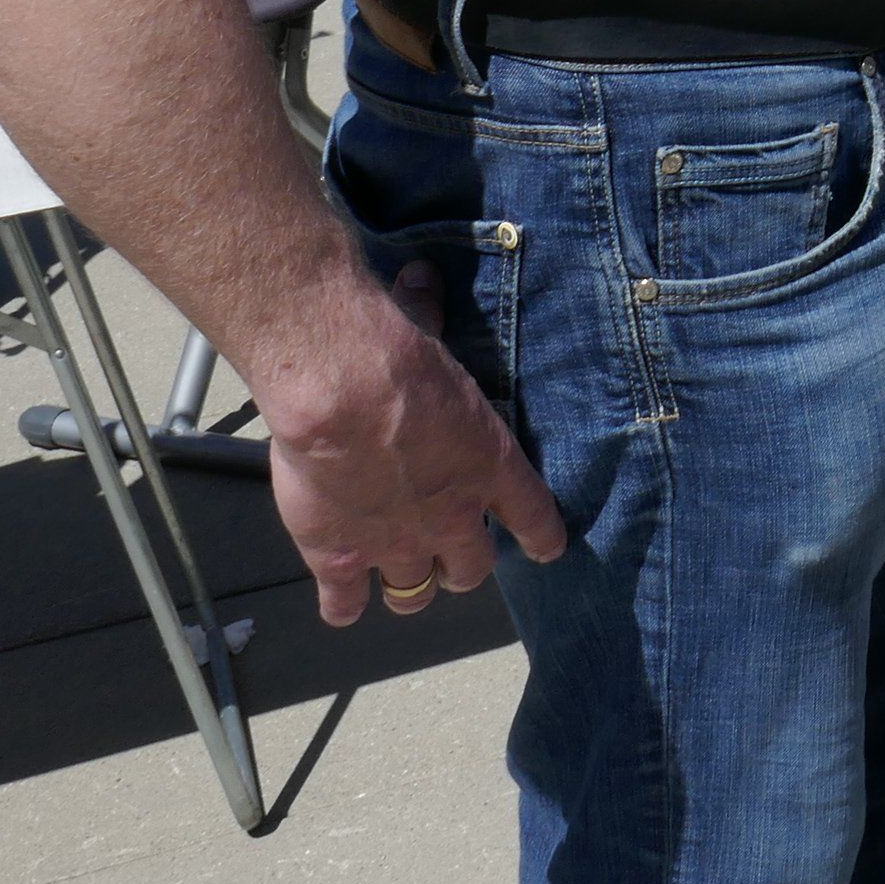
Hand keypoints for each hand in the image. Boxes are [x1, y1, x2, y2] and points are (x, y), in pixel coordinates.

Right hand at [268, 272, 568, 625]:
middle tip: (453, 554)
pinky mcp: (338, 558)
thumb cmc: (398, 350)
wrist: (342, 388)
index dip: (541, 536)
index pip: (535, 517)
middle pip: (472, 567)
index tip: (546, 546)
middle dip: (465, 565)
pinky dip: (344, 605)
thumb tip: (420, 278)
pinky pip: (345, 603)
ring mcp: (396, 543)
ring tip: (405, 581)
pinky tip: (342, 603)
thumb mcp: (430, 332)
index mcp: (493, 465)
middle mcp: (453, 515)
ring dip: (413, 588)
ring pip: (415, 593)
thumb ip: (428, 317)